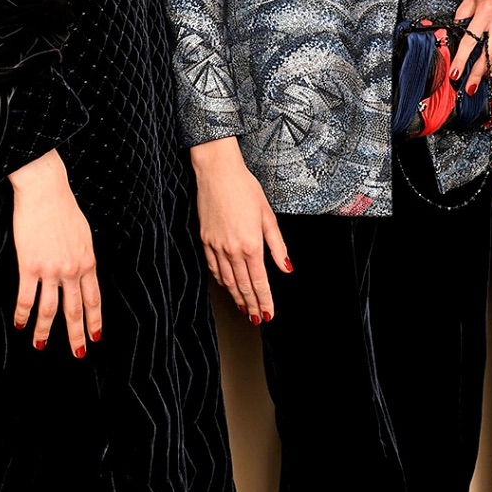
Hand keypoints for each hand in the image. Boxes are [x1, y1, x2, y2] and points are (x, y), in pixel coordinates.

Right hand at [9, 150, 100, 355]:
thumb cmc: (63, 208)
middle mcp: (72, 270)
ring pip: (50, 309)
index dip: (95, 320)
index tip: (96, 336)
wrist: (45, 191)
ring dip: (45, 331)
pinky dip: (22, 314)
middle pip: (75, 309)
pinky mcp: (29, 265)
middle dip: (77, 334)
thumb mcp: (83, 234)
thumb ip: (83, 255)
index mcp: (88, 262)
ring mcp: (51, 270)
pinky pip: (26, 297)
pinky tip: (19, 324)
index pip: (94, 298)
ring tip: (41, 346)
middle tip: (78, 353)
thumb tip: (82, 269)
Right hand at [190, 137, 290, 323]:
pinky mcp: (205, 240)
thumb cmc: (245, 189)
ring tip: (243, 308)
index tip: (267, 314)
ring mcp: (216, 246)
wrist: (218, 173)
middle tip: (256, 318)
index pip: (259, 282)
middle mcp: (232, 249)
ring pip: (227, 280)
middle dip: (250, 304)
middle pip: (242, 285)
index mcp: (251, 244)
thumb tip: (286, 268)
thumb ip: (278, 246)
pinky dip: (221, 281)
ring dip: (236, 297)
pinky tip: (227, 286)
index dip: (264, 300)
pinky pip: (214, 268)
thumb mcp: (268, 216)